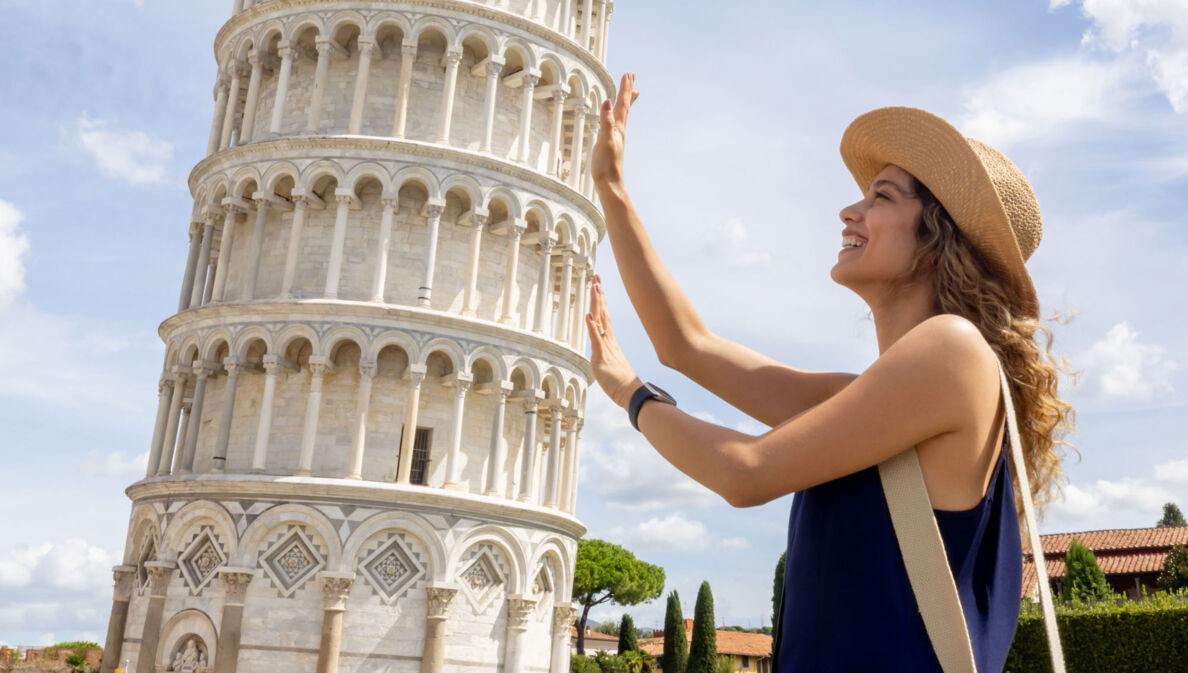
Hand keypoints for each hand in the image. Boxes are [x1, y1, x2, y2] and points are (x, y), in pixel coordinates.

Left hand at [586, 275, 642, 408]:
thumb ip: (607, 356)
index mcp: (610, 342)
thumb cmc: (623, 384)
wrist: (632, 395)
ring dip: (596, 304)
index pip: (605, 317)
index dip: (601, 301)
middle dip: (598, 295)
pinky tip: (588, 315)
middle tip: (596, 277)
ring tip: (594, 287)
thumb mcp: (612, 366)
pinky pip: (596, 340)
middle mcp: (608, 342)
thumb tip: (602, 352)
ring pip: (600, 322)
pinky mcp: (602, 358)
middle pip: (603, 314)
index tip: (599, 286)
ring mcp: (606, 348)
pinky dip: (591, 327)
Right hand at [592, 73, 640, 188]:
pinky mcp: (611, 144)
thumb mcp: (604, 139)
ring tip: (632, 94)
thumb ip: (605, 121)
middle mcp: (619, 130)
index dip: (625, 88)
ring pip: (623, 115)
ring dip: (626, 102)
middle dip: (627, 91)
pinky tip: (615, 120)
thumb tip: (606, 100)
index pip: (622, 103)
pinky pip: (616, 124)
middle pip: (625, 106)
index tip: (628, 73)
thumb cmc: (606, 163)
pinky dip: (617, 117)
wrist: (609, 183)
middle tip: (631, 76)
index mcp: (618, 127)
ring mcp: (616, 137)